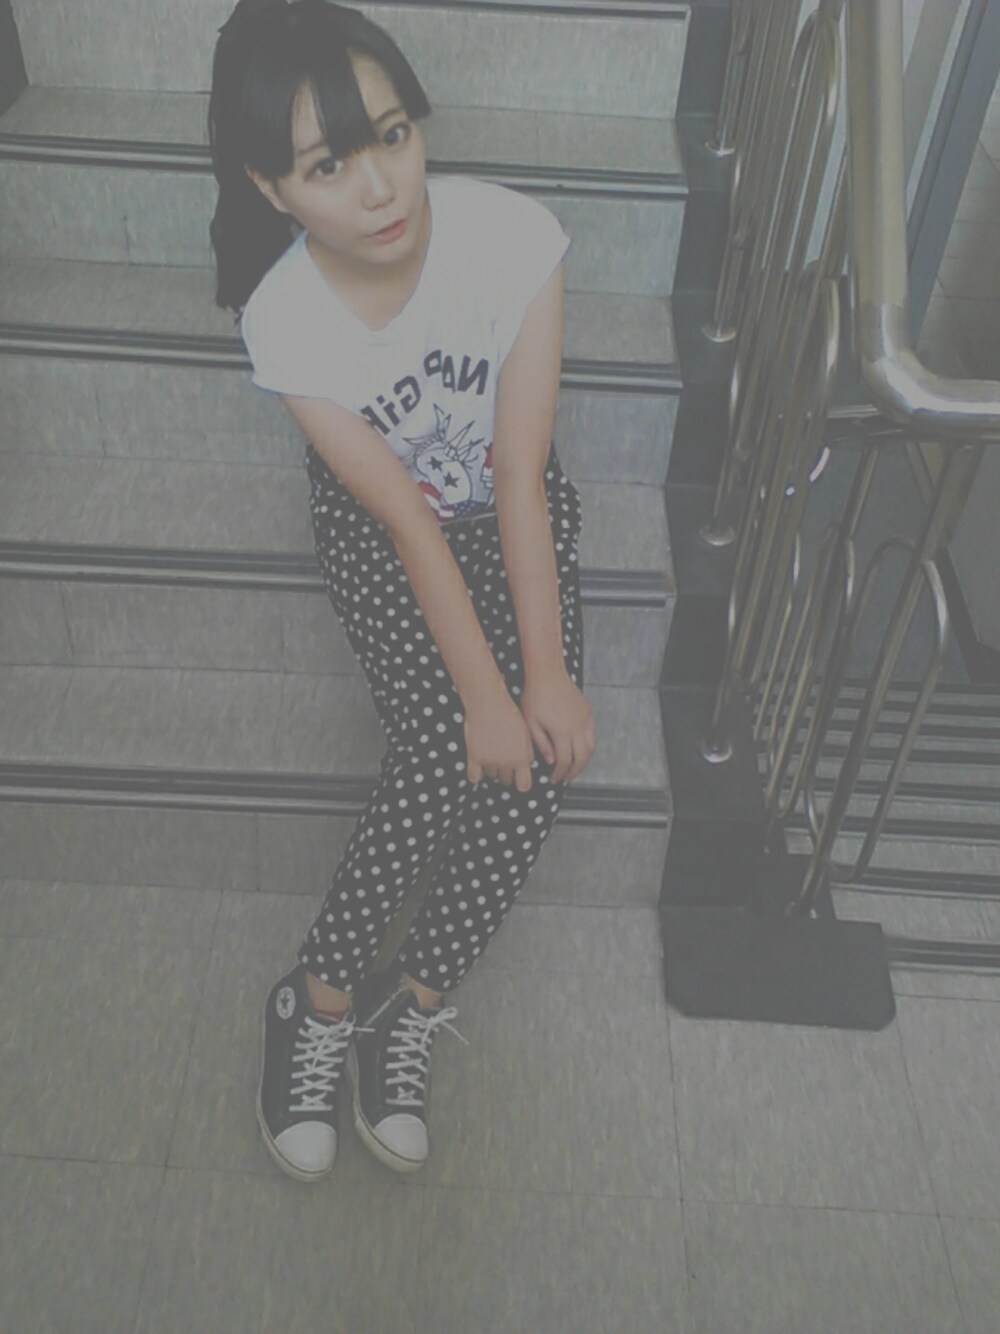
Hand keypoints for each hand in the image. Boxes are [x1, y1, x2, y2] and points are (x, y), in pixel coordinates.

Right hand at [464, 688, 536, 790]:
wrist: (489, 702)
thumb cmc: (509, 714)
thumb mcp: (526, 732)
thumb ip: (529, 752)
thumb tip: (529, 766)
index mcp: (521, 758)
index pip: (524, 786)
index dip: (522, 783)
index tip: (519, 778)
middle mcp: (506, 763)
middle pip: (506, 781)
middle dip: (506, 773)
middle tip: (503, 758)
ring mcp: (490, 761)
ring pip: (491, 775)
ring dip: (492, 768)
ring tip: (491, 753)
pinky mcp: (474, 757)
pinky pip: (473, 777)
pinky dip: (476, 775)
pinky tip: (478, 767)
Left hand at [520, 669, 595, 784]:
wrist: (548, 674)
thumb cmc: (534, 697)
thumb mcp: (530, 723)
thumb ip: (541, 744)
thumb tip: (551, 761)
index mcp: (561, 732)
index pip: (564, 761)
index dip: (559, 773)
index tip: (553, 779)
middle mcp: (577, 728)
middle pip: (581, 758)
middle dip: (574, 772)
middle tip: (566, 779)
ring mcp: (585, 720)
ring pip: (591, 748)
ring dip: (584, 761)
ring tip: (574, 768)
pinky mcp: (588, 713)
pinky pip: (593, 735)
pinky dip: (588, 747)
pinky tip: (579, 750)